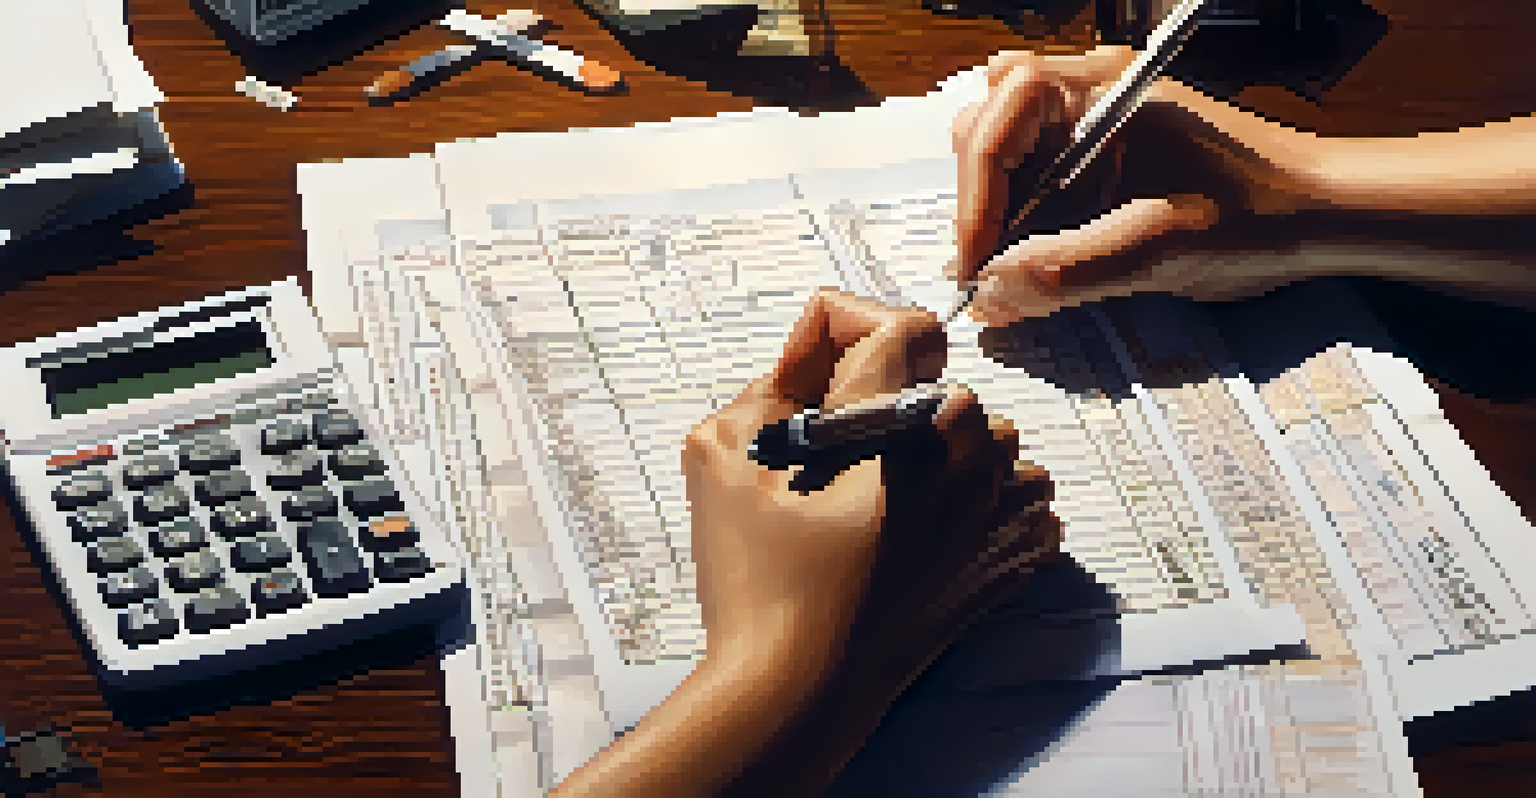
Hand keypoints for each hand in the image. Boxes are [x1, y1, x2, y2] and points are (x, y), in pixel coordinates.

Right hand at [683, 288, 1060, 792]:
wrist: (797, 692)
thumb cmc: (758, 584)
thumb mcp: (720, 461)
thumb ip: (763, 388)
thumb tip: (805, 365)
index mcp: (905, 420)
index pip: (900, 326)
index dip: (842, 333)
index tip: (811, 379)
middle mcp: (972, 456)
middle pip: (944, 386)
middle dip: (890, 406)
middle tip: (835, 457)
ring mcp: (1000, 513)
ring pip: (993, 443)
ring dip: (949, 453)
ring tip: (888, 495)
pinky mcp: (1013, 563)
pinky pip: (1025, 502)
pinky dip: (990, 504)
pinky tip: (933, 530)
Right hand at [952, 46, 1329, 324]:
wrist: (1323, 215)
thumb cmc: (1258, 213)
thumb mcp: (1156, 248)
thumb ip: (1067, 270)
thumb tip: (988, 296)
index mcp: (1098, 90)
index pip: (994, 128)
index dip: (974, 201)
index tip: (974, 267)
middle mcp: (1086, 95)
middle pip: (985, 134)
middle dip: (978, 205)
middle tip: (987, 273)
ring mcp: (1091, 126)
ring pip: (1003, 161)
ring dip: (997, 218)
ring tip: (1011, 275)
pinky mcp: (1100, 162)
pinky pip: (1035, 185)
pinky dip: (1023, 228)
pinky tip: (1038, 269)